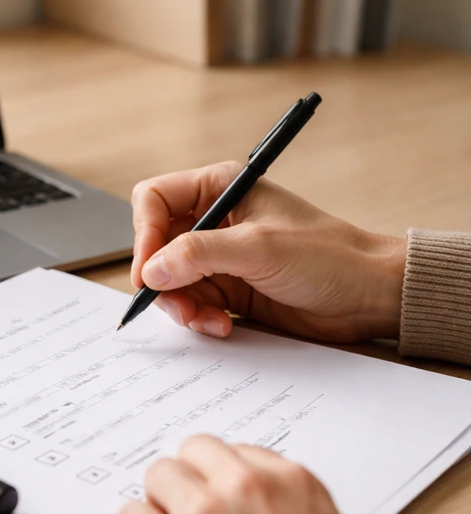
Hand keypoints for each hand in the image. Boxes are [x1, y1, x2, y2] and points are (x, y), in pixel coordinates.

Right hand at [130, 161, 405, 342]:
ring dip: (180, 304)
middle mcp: (213, 220)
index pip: (154, 200)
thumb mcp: (259, 248)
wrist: (369, 295)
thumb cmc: (329, 256)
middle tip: (177, 302)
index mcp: (219, 189)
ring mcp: (219, 256)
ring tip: (205, 319)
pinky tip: (221, 325)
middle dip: (161, 278)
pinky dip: (198, 317)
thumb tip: (151, 269)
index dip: (144, 234)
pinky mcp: (227, 288)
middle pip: (155, 245)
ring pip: (169, 279)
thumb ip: (199, 254)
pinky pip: (191, 302)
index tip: (149, 270)